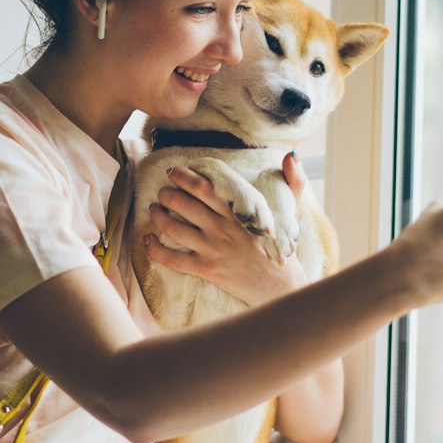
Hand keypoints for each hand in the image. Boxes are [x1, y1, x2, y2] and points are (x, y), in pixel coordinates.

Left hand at [143, 154, 307, 305]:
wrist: (281, 287)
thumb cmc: (283, 248)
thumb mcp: (292, 211)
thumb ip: (293, 181)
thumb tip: (291, 155)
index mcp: (239, 211)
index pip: (205, 187)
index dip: (184, 176)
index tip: (173, 171)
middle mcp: (222, 228)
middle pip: (182, 204)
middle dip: (165, 194)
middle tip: (162, 192)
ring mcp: (212, 249)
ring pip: (173, 227)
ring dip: (157, 216)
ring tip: (154, 210)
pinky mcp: (206, 270)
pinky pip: (172, 258)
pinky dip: (155, 248)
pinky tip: (148, 240)